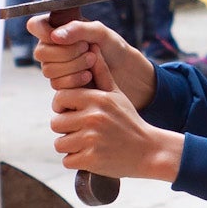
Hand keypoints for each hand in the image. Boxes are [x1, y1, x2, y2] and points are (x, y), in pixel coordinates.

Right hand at [30, 16, 156, 109]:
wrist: (127, 73)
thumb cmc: (114, 48)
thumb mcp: (100, 32)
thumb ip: (79, 29)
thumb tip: (55, 36)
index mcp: (59, 29)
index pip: (35, 26)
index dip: (43, 31)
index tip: (60, 36)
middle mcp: (53, 48)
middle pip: (41, 52)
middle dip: (65, 52)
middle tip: (87, 49)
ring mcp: (56, 67)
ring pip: (48, 70)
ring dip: (72, 65)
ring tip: (93, 61)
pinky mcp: (63, 85)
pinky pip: (57, 84)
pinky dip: (74, 79)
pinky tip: (89, 76)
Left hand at [49, 83, 182, 181]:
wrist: (149, 151)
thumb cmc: (130, 121)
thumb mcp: (117, 95)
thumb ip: (101, 72)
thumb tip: (92, 46)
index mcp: (96, 99)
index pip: (60, 99)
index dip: (62, 107)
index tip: (72, 113)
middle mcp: (92, 117)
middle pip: (56, 123)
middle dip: (66, 129)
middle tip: (82, 132)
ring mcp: (91, 139)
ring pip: (59, 143)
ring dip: (70, 146)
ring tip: (86, 144)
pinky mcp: (92, 160)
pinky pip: (68, 160)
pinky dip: (76, 161)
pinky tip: (90, 156)